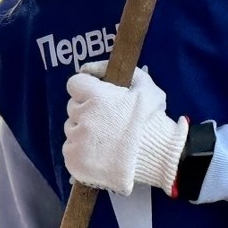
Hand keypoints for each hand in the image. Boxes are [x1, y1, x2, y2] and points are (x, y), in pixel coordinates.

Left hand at [63, 61, 186, 194]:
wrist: (157, 158)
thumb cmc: (152, 120)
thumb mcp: (144, 85)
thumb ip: (115, 71)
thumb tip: (87, 68)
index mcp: (97, 96)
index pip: (74, 84)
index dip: (85, 89)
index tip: (95, 98)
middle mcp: (83, 116)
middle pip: (73, 108)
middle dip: (86, 112)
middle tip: (106, 122)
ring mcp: (77, 139)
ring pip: (72, 129)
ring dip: (83, 131)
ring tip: (105, 141)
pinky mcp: (74, 159)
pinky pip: (71, 149)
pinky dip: (81, 151)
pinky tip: (99, 155)